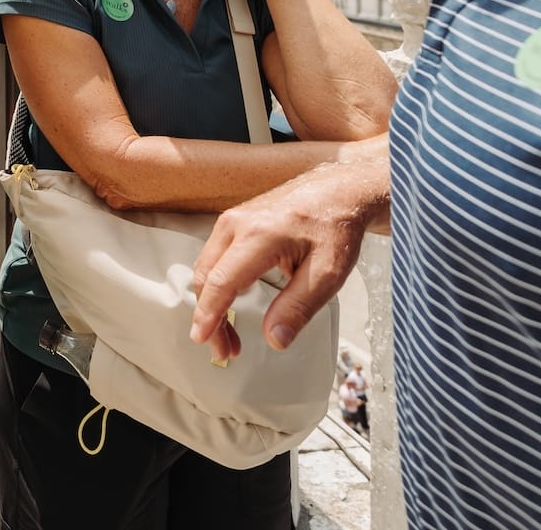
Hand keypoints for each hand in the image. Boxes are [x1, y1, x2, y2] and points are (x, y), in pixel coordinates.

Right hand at [188, 158, 387, 361]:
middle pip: (206, 277)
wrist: (338, 191)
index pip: (222, 281)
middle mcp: (236, 224)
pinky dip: (216, 285)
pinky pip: (214, 257)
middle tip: (225, 350)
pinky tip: (230, 304)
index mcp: (259, 236)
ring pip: (206, 268)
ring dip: (211, 303)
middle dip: (209, 317)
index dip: (209, 315)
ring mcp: (232, 219)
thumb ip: (299, 307)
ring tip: (229, 334)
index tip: (202, 341)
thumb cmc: (335, 229)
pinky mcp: (234, 221)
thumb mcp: (328, 274)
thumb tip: (274, 340)